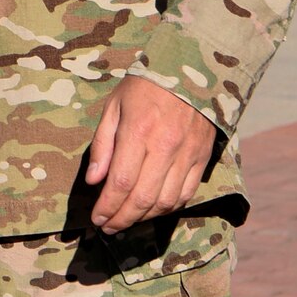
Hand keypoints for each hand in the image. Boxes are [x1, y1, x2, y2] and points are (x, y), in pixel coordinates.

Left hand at [85, 75, 218, 233]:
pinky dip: (168, 208)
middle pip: (142, 198)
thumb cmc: (144, 87)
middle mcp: (164, 148)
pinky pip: (186, 194)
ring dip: (144, 218)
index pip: (120, 183)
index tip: (96, 218)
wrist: (191, 69)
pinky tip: (153, 210)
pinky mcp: (202, 159)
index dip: (107, 206)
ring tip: (127, 220)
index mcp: (138, 132)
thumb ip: (102, 145)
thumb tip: (94, 181)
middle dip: (122, 219)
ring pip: (165, 202)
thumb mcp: (114, 107)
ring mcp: (186, 155)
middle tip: (108, 227)